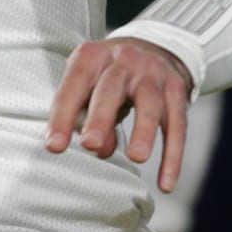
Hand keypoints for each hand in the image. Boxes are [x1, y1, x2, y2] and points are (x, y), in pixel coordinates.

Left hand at [45, 36, 191, 192]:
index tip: (54, 147)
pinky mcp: (177, 88)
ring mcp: (153, 72)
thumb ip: (87, 115)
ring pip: (149, 102)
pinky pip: (177, 124)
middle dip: (100, 117)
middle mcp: (123, 59)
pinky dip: (173, 155)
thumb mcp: (91, 87)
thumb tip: (97, 148)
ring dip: (143, 130)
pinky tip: (166, 182)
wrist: (152, 49)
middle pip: (111, 88)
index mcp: (92, 56)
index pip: (74, 84)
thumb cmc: (109, 78)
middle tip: (91, 145)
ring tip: (136, 157)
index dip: (62, 116)